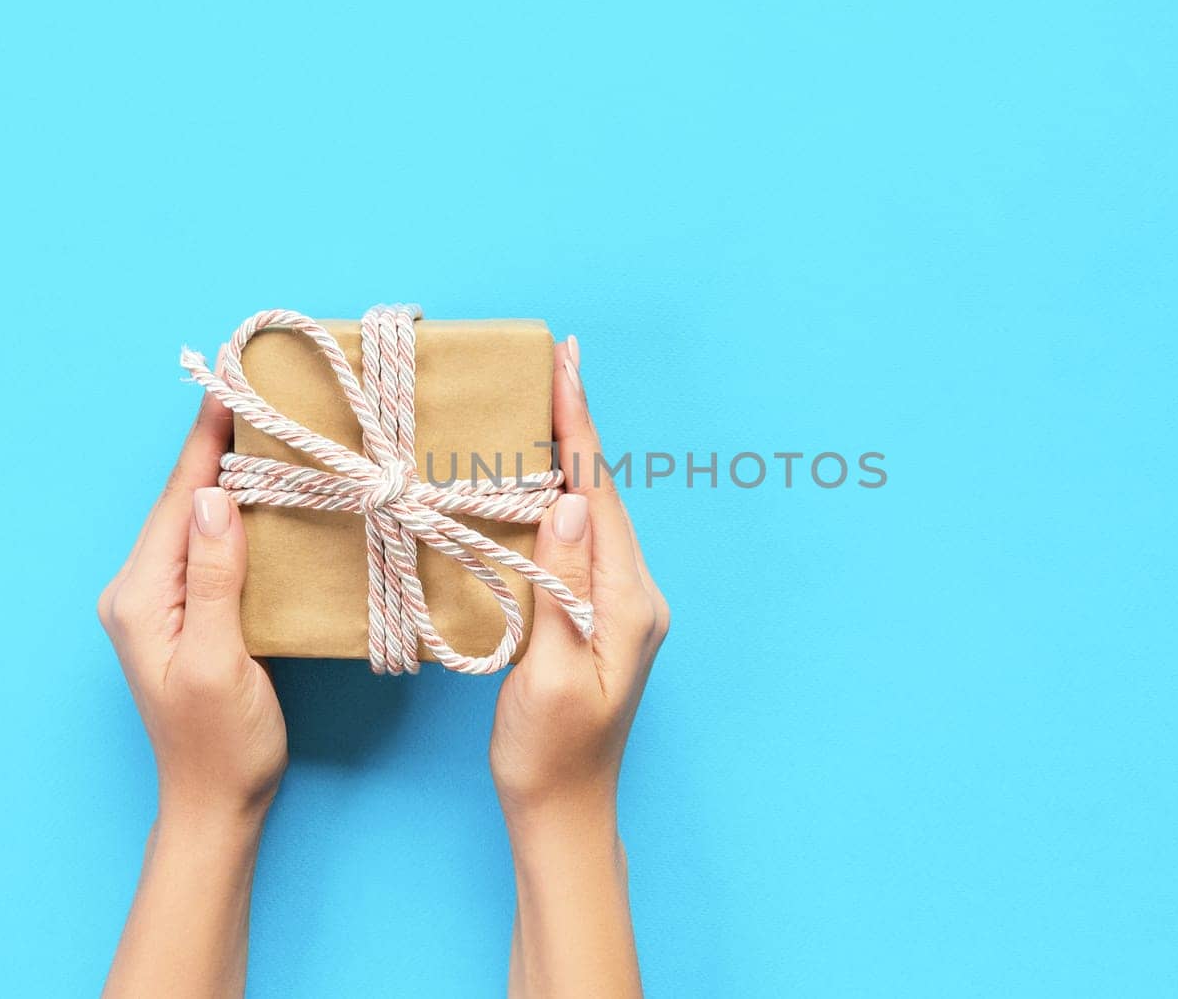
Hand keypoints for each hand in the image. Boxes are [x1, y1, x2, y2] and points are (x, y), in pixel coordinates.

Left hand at [98, 387, 286, 823]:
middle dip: (215, 446)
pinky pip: (206, 547)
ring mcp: (159, 602)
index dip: (204, 441)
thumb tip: (216, 497)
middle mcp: (139, 590)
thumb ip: (214, 577)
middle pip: (181, 502)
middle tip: (255, 392)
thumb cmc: (222, 742)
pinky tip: (259, 496)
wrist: (216, 801)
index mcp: (140, 595)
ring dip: (226, 474)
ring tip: (261, 428)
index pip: (178, 501)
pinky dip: (233, 513)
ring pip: (195, 521)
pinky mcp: (185, 613)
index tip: (228, 385)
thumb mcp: (221, 659)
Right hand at [491, 336, 668, 997]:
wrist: (565, 812)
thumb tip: (564, 504)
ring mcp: (623, 607)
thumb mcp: (551, 672)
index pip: (598, 498)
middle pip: (602, 495)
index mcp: (628, 603)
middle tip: (557, 365)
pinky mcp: (603, 619)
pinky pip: (582, 543)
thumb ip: (561, 587)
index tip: (567, 370)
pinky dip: (561, 502)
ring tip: (547, 405)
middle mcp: (636, 596)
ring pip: (593, 515)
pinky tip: (541, 484)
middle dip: (577, 430)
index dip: (579, 431)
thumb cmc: (550, 754)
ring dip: (570, 461)